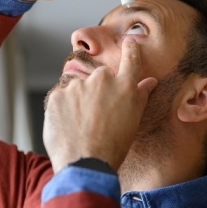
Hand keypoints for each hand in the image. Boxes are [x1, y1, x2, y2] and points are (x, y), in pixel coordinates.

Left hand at [42, 40, 157, 172]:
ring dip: (79, 101)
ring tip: (81, 126)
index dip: (130, 49)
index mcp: (124, 86)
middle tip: (97, 116)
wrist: (85, 164)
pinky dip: (63, 110)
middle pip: (99, 78)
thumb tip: (149, 81)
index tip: (129, 43)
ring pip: (78, 89)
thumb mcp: (134, 121)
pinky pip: (61, 99)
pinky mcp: (57, 96)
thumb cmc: (113, 147)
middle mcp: (102, 80)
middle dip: (98, 91)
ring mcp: (78, 87)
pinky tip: (69, 127)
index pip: (130, 59)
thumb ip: (140, 96)